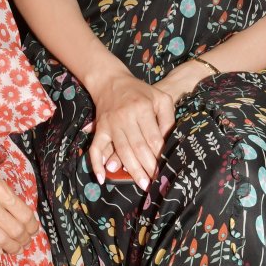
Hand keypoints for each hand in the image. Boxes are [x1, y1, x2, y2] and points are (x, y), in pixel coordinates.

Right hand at [0, 150, 38, 255]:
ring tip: (12, 249)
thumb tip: (20, 215)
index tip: (32, 232)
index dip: (32, 228)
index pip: (25, 214)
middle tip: (23, 244)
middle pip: (16, 230)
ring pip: (2, 240)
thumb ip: (2, 195)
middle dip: (23, 241)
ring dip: (11, 248)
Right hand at [88, 72, 174, 187]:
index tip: (166, 168)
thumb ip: (168, 118)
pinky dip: (97, 164)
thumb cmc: (140, 92)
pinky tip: (103, 178)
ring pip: (122, 151)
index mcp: (143, 109)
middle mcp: (125, 117)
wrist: (111, 81)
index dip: (160, 155)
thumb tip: (170, 141)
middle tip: (157, 182)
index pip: (153, 138)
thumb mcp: (160, 98)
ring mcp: (111, 124)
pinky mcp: (100, 129)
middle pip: (138, 147)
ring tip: (142, 184)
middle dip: (148, 167)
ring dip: (132, 170)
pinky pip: (96, 148)